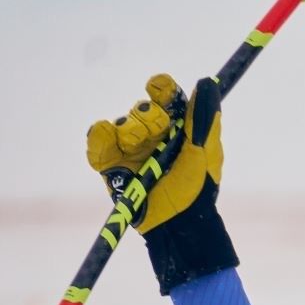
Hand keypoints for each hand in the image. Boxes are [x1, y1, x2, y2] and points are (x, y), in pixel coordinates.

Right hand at [87, 74, 223, 232]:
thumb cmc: (197, 188)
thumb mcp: (206, 152)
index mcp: (177, 127)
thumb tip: (206, 82)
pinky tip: (113, 143)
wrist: (178, 222)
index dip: (161, 88)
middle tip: (158, 132)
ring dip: (130, 129)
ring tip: (137, 146)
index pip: (165, 96)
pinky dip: (101, 136)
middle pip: (143, 108)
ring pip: (121, 121)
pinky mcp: (110, 163)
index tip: (160, 90)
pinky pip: (97, 139)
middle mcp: (152, 134)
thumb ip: (205, 118)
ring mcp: (129, 148)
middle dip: (150, 117)